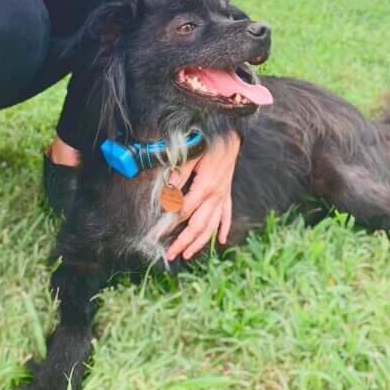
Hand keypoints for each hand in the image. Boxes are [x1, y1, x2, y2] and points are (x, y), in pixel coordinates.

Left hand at [165, 131, 240, 261]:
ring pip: (212, 225)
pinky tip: (221, 240)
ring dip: (199, 242)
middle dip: (183, 241)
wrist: (231, 134)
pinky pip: (227, 215)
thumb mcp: (191, 154)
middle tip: (170, 254)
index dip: (170, 223)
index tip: (157, 233)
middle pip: (199, 225)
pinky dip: (224, 228)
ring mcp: (223, 196)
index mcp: (205, 186)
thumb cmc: (209, 142)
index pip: (184, 210)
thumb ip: (179, 172)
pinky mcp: (227, 192)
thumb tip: (167, 187)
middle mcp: (216, 195)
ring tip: (187, 254)